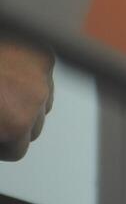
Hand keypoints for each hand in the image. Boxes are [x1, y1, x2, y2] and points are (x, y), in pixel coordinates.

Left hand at [0, 37, 54, 161]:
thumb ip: (1, 126)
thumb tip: (5, 130)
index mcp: (17, 120)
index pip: (18, 150)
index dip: (1, 144)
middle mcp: (35, 98)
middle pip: (34, 126)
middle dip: (14, 123)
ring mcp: (41, 73)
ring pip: (43, 100)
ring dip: (24, 100)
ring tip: (1, 90)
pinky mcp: (43, 53)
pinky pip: (43, 75)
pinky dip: (28, 77)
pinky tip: (8, 72)